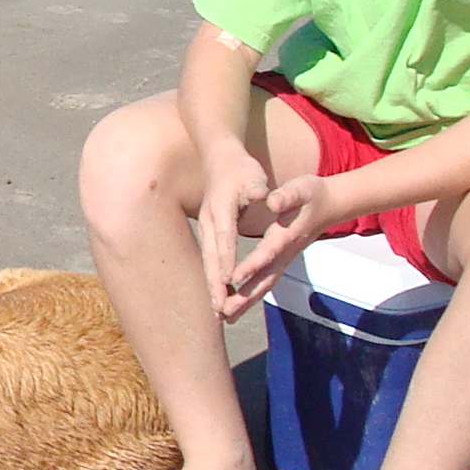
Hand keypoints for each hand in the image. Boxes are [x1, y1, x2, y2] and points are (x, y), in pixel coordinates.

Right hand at [191, 144, 273, 318]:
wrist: (218, 158)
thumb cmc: (240, 168)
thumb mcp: (252, 175)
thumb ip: (257, 187)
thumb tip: (263, 195)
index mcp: (221, 209)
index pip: (225, 238)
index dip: (228, 259)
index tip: (230, 281)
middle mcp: (210, 222)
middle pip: (212, 257)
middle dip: (215, 283)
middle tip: (219, 307)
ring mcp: (206, 228)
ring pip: (209, 261)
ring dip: (212, 286)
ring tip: (218, 310)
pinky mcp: (209, 233)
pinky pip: (211, 259)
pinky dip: (213, 278)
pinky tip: (219, 294)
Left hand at [222, 174, 335, 315]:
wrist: (331, 204)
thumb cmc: (312, 194)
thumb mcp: (301, 188)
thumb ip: (287, 195)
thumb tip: (272, 200)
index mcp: (286, 234)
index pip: (267, 253)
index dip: (251, 265)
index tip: (233, 278)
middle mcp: (285, 252)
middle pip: (265, 278)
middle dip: (245, 296)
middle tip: (225, 312)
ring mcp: (284, 259)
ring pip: (265, 284)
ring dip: (246, 302)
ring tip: (225, 317)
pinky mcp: (282, 261)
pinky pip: (265, 282)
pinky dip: (250, 296)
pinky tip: (235, 307)